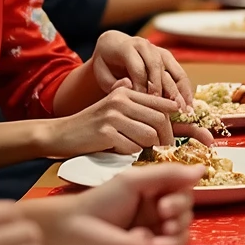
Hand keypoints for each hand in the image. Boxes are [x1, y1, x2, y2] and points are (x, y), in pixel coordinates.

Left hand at [24, 163, 203, 244]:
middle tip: (163, 213)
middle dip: (181, 213)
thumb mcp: (135, 180)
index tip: (167, 200)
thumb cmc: (101, 200)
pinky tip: (140, 241)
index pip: (185, 193)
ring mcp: (154, 235)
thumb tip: (203, 169)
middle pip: (188, 214)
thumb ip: (168, 174)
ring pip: (184, 235)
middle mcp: (159, 215)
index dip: (183, 197)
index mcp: (158, 194)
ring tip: (161, 229)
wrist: (75, 226)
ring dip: (177, 231)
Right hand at [41, 86, 181, 156]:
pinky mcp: (106, 133)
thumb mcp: (113, 106)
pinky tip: (117, 149)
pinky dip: (129, 153)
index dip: (176, 118)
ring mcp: (113, 116)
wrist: (59, 134)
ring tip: (132, 146)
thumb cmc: (90, 124)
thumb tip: (170, 104)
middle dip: (165, 138)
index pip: (161, 103)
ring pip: (149, 135)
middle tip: (162, 148)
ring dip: (145, 147)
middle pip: (159, 120)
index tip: (185, 130)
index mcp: (125, 92)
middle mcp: (121, 100)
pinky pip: (132, 147)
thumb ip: (136, 103)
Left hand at [89, 31, 192, 104]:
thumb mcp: (102, 73)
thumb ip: (112, 83)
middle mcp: (146, 46)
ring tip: (185, 110)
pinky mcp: (167, 57)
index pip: (138, 68)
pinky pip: (179, 73)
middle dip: (163, 90)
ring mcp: (159, 51)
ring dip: (180, 91)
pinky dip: (185, 89)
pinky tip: (189, 104)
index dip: (141, 88)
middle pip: (157, 68)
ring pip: (172, 69)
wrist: (113, 45)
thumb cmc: (106, 64)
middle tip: (167, 110)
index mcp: (128, 47)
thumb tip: (130, 87)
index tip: (143, 106)